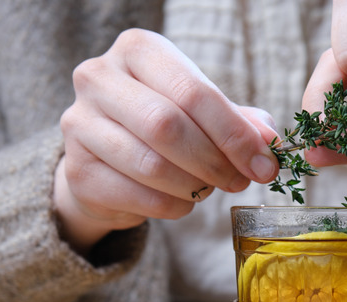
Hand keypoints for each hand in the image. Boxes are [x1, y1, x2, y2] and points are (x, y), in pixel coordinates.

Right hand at [56, 29, 278, 253]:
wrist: (109, 156)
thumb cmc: (165, 123)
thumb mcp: (205, 111)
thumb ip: (240, 122)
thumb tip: (269, 143)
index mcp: (138, 50)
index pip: (193, 91)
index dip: (234, 134)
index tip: (263, 164)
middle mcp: (98, 78)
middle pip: (168, 126)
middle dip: (215, 161)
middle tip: (240, 181)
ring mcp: (79, 124)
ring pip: (151, 165)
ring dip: (194, 186)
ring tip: (210, 188)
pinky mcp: (77, 170)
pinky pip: (137, 196)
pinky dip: (172, 206)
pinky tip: (183, 201)